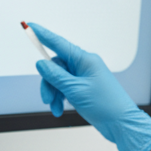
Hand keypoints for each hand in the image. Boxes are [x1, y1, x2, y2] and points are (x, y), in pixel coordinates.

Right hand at [30, 23, 150, 150]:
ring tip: (55, 107)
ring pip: (58, 80)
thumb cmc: (106, 105)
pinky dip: (60, 98)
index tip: (30, 26)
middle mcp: (84, 66)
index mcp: (85, 60)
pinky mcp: (83, 88)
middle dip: (48, 83)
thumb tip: (41, 64)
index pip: (59, 43)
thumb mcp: (75, 90)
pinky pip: (65, 89)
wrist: (121, 124)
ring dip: (53, 93)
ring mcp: (84, 77)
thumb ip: (56, 76)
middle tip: (47, 98)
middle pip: (56, 67)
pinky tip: (59, 109)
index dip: (43, 35)